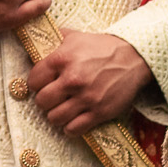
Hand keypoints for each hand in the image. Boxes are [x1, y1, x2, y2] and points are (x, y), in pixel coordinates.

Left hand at [25, 29, 152, 134]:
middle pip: (42, 102)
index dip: (36, 83)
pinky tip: (74, 119)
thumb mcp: (75, 37)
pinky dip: (70, 127)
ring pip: (55, 118)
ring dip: (56, 115)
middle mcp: (72, 79)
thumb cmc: (102, 47)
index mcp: (62, 59)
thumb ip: (54, 41)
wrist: (133, 57)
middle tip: (52, 97)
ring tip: (62, 109)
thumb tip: (35, 44)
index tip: (42, 84)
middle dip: (45, 100)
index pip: (34, 81)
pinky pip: (74, 129)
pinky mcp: (99, 112)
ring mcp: (86, 98)